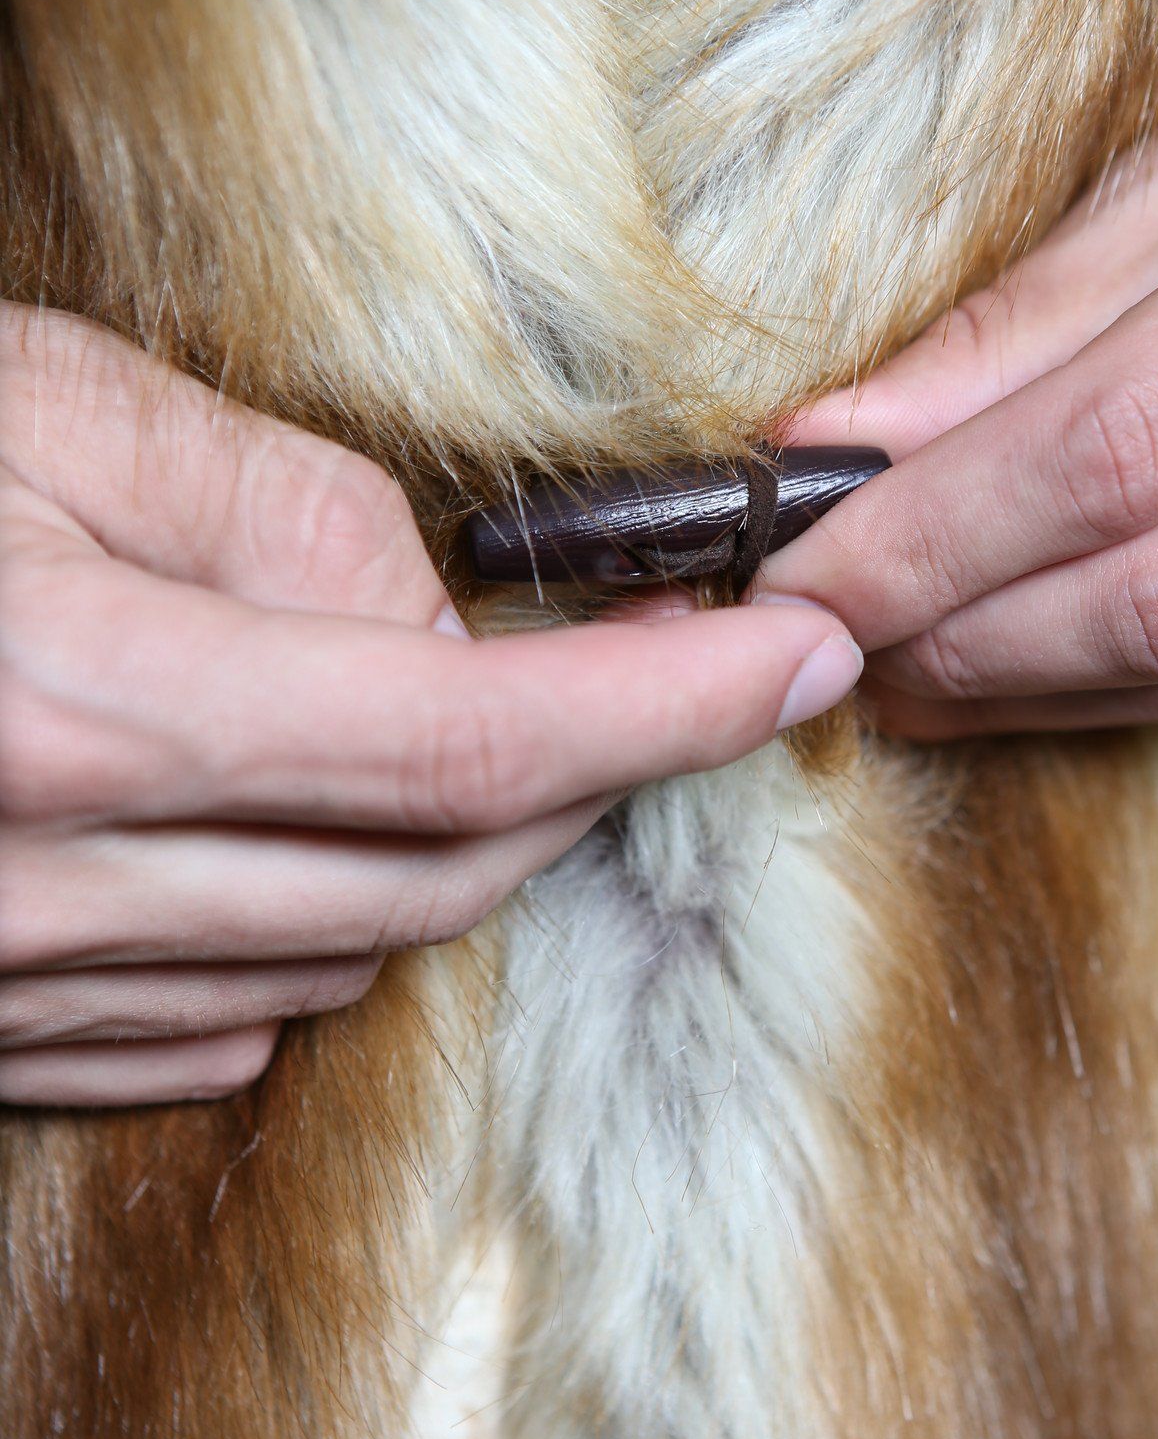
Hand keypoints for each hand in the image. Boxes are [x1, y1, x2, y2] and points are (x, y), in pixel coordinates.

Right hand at [0, 307, 860, 1107]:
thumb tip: (445, 615)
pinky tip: (298, 832)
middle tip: (654, 662)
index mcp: (82, 712)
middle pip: (436, 872)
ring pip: (346, 959)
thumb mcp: (43, 412)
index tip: (799, 659)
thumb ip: (274, 508)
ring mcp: (26, 982)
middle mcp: (60, 887)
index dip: (662, 707)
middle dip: (588, 774)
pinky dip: (318, 930)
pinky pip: (231, 1026)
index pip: (463, 739)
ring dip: (446, 843)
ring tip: (439, 709)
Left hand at [763, 32, 1157, 736]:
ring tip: (868, 655)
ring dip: (999, 683)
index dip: (936, 526)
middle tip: (805, 624)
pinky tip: (984, 670)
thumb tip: (846, 435)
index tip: (793, 559)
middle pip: (1152, 598)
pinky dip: (1087, 691)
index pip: (1117, 444)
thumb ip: (1042, 309)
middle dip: (946, 628)